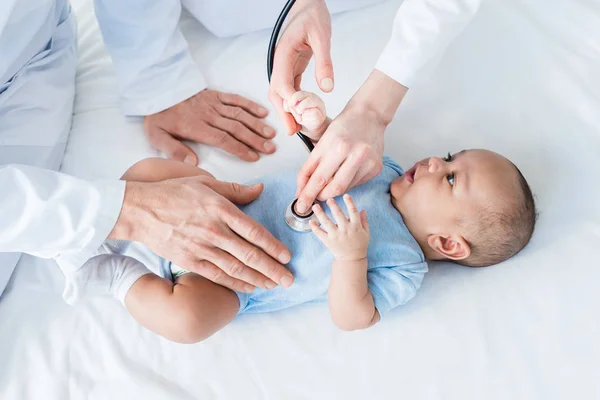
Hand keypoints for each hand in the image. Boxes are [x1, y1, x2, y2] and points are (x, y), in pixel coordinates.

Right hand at [110, 176, 293, 292]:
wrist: (139, 209)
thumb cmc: (173, 193)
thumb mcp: (205, 183)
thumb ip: (234, 190)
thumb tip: (259, 190)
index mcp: (220, 209)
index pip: (253, 231)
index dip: (273, 246)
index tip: (287, 256)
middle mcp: (213, 230)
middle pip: (250, 254)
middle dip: (272, 269)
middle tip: (289, 279)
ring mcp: (201, 247)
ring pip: (236, 268)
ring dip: (258, 279)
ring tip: (274, 285)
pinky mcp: (189, 260)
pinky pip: (217, 275)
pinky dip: (235, 283)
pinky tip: (249, 287)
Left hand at [144, 90, 276, 164]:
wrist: (155, 89)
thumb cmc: (158, 116)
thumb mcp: (156, 136)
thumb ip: (174, 150)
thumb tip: (194, 163)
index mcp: (196, 127)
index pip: (222, 139)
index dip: (240, 148)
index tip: (254, 157)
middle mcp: (208, 115)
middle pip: (236, 128)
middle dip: (255, 139)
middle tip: (270, 148)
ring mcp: (213, 103)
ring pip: (239, 115)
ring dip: (256, 124)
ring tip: (271, 134)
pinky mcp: (215, 94)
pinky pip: (235, 99)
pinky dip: (250, 105)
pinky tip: (262, 113)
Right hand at [268, 0, 333, 134]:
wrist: (308, 3)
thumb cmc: (313, 15)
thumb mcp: (322, 36)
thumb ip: (324, 62)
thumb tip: (327, 88)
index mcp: (283, 53)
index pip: (282, 83)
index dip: (289, 101)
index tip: (299, 115)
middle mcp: (280, 62)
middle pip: (276, 93)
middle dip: (283, 113)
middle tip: (292, 131)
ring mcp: (284, 66)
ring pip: (280, 93)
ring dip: (287, 110)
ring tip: (296, 128)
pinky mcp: (291, 67)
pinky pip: (289, 88)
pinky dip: (294, 102)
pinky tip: (301, 113)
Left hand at [294, 70, 407, 213]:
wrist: (369, 116)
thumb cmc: (343, 127)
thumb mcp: (322, 142)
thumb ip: (310, 167)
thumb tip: (301, 191)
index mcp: (337, 145)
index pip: (318, 177)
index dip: (307, 194)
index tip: (300, 206)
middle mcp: (354, 153)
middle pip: (333, 188)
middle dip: (319, 197)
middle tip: (311, 200)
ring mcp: (367, 162)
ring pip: (345, 189)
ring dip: (331, 191)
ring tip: (326, 185)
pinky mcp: (376, 168)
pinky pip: (355, 184)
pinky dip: (345, 184)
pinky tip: (344, 174)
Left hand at [310, 195, 369, 260]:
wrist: (352, 259)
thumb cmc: (360, 244)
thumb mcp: (366, 232)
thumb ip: (364, 221)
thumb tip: (363, 209)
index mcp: (355, 226)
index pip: (353, 211)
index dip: (350, 202)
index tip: (346, 195)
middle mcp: (345, 229)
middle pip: (338, 214)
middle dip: (333, 205)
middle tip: (328, 199)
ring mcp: (336, 235)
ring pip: (326, 222)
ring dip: (320, 213)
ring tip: (315, 206)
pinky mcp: (328, 241)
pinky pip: (320, 233)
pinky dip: (314, 227)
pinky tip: (311, 221)